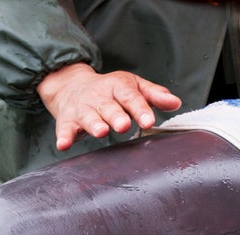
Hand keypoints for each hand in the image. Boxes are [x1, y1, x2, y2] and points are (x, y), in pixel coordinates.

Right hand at [37, 63, 181, 150]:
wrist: (71, 85)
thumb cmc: (109, 90)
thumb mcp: (133, 86)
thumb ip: (154, 95)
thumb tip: (176, 102)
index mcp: (117, 86)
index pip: (130, 97)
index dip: (140, 109)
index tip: (149, 121)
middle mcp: (99, 96)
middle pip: (108, 106)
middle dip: (115, 116)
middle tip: (123, 125)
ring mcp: (82, 109)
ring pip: (88, 117)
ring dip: (93, 124)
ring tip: (101, 131)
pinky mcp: (67, 120)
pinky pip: (64, 129)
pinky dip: (63, 137)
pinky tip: (63, 145)